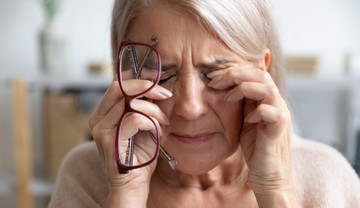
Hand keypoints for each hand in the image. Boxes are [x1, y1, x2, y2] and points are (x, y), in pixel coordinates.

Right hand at [89, 76, 171, 206]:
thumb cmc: (140, 155)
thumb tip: (157, 87)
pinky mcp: (108, 140)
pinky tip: (157, 131)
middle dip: (147, 87)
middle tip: (165, 95)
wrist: (133, 184)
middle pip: (119, 87)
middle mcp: (98, 119)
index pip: (118, 85)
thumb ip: (146, 107)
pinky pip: (135, 119)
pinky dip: (151, 122)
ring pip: (130, 102)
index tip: (158, 84)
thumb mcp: (145, 126)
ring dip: (153, 110)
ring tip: (163, 122)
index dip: (139, 80)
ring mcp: (101, 129)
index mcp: (105, 113)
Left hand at [207, 63, 300, 206]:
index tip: (212, 76)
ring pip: (267, 88)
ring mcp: (280, 115)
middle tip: (214, 81)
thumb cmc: (255, 148)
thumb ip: (241, 103)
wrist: (268, 175)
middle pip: (260, 74)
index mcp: (268, 99)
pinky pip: (271, 112)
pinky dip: (256, 111)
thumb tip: (224, 86)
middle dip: (234, 74)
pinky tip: (246, 119)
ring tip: (226, 97)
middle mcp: (277, 103)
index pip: (254, 73)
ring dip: (243, 88)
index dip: (233, 71)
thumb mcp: (244, 120)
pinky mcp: (279, 130)